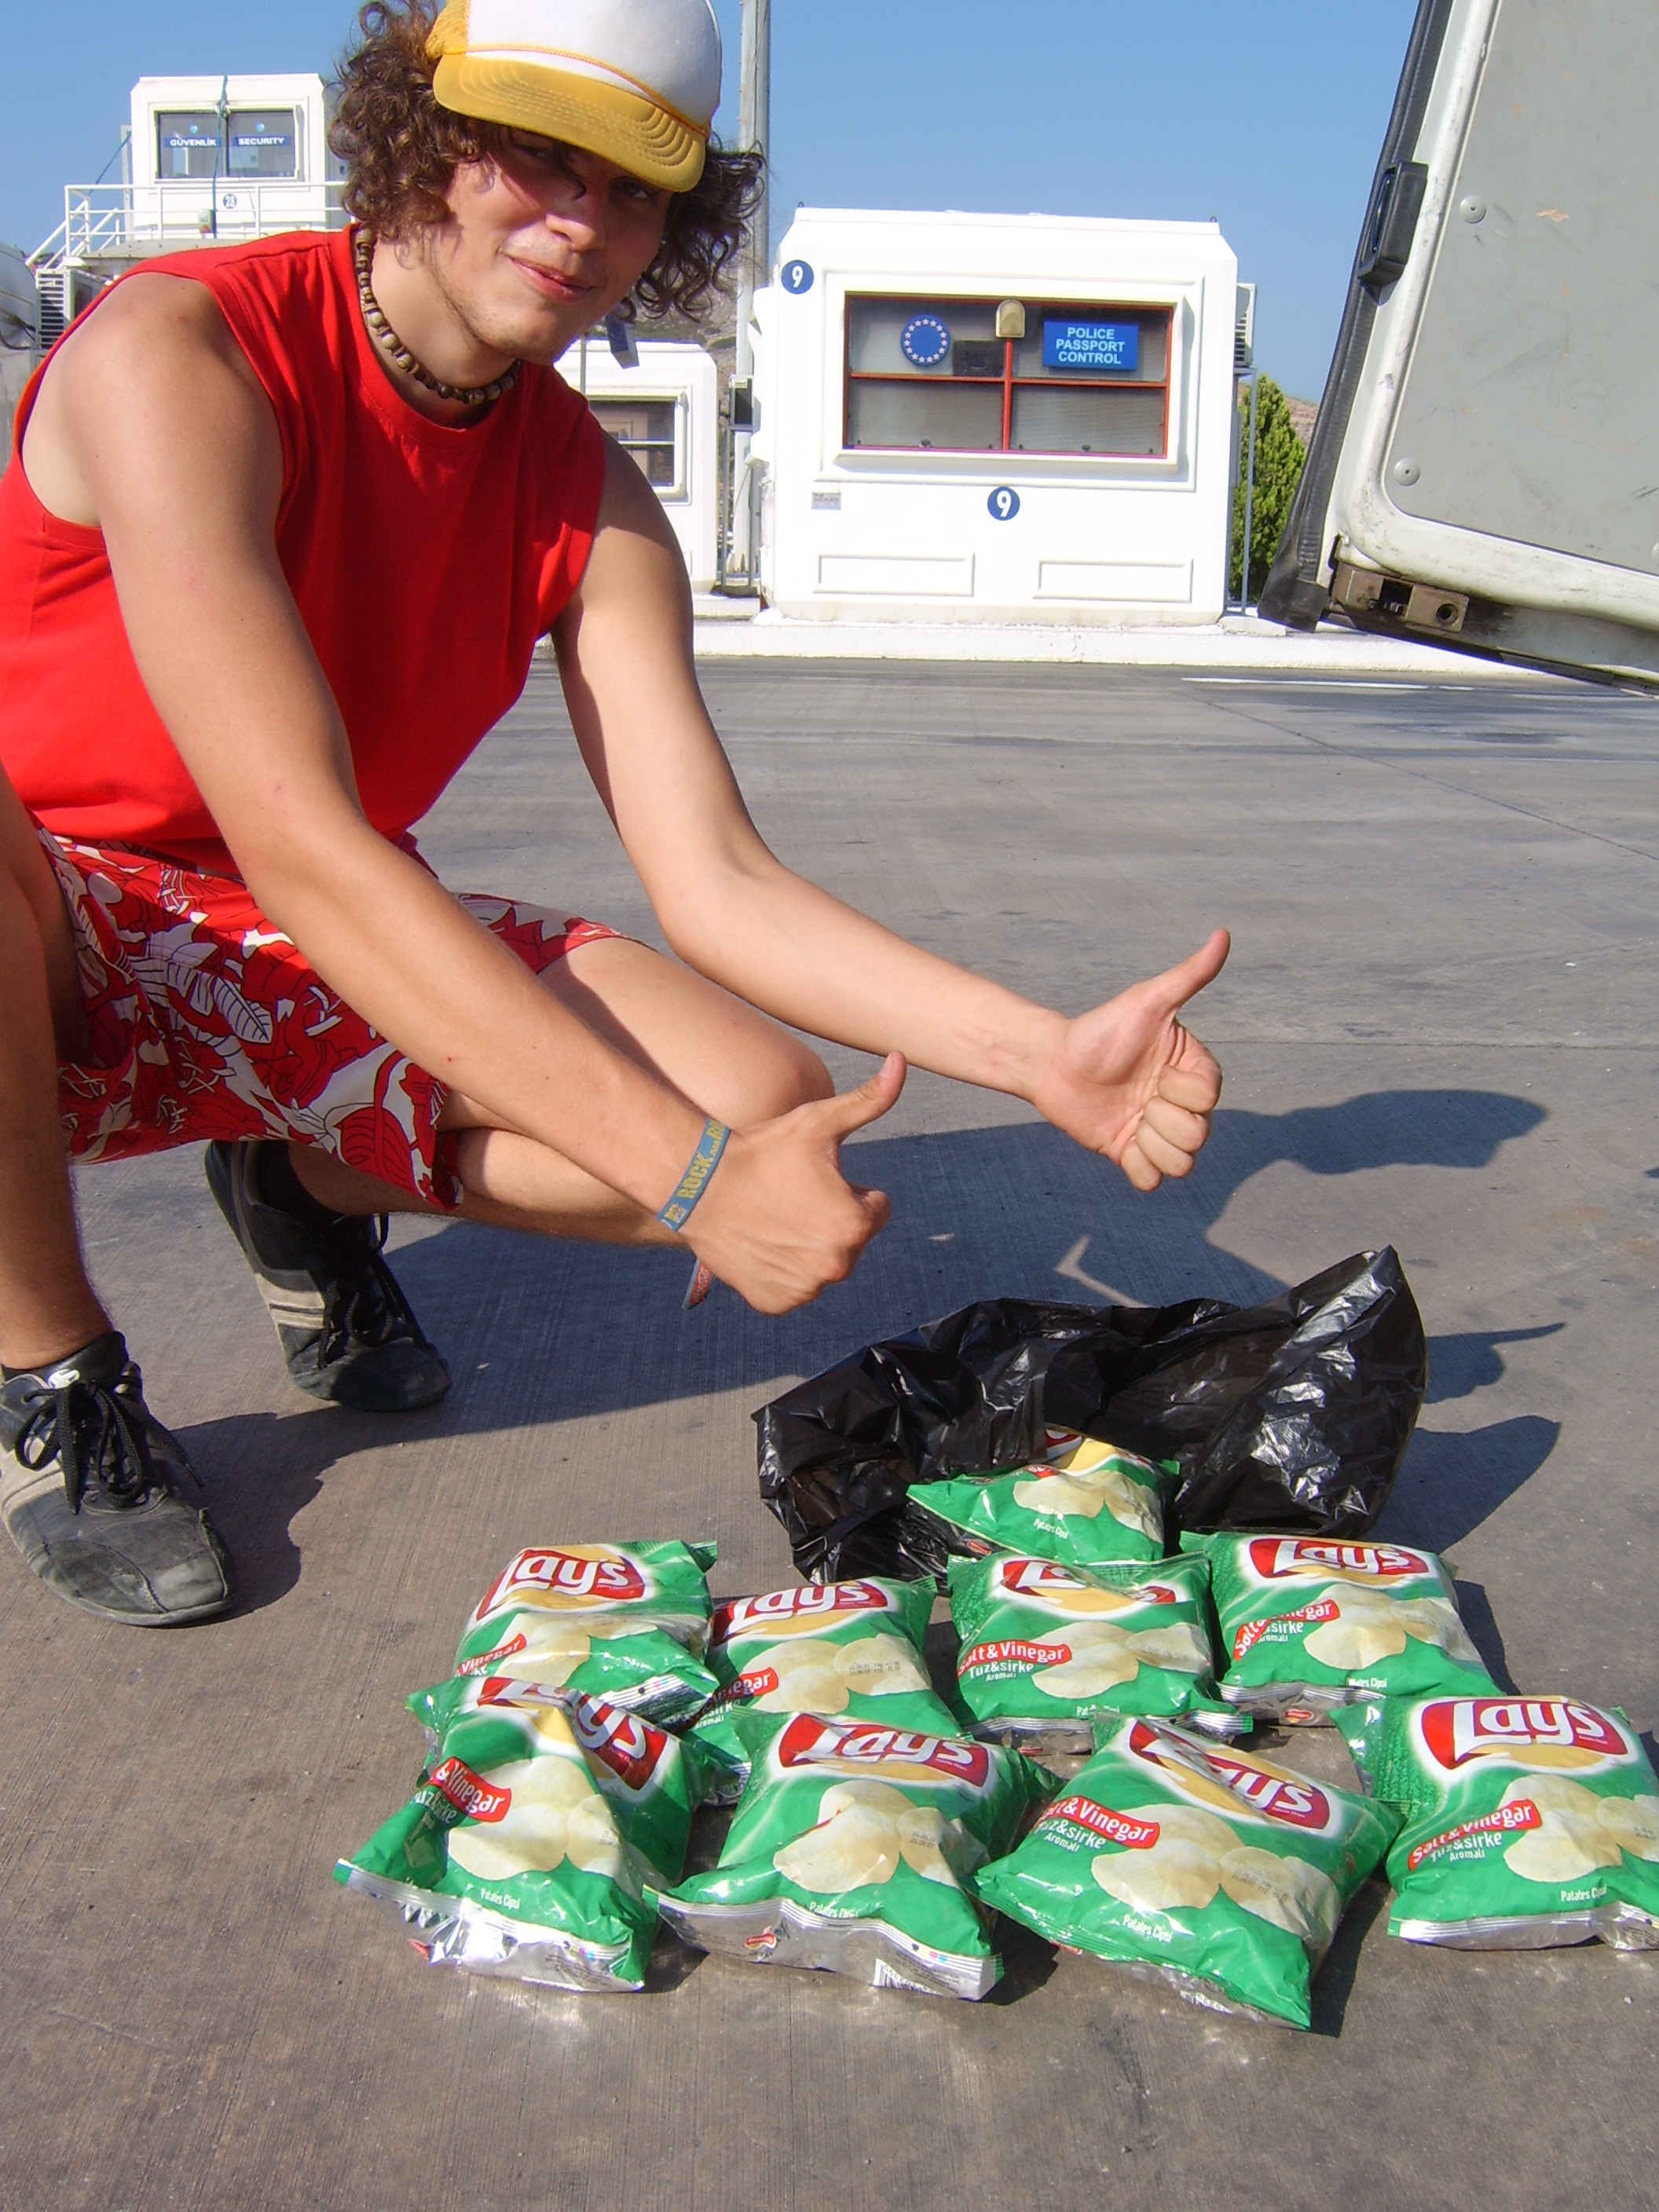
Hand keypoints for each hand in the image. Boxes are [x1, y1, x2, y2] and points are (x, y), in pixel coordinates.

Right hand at [684, 1053, 905, 1311]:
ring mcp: (805, 1290)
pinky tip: (762, 1243)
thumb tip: (901, 1059)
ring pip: (824, 1263)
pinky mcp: (777, 1303)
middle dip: (830, 1219)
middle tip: (791, 1197)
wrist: (698, 1183)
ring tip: (774, 1217)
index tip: (812, 1178)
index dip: (847, 1189)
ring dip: (808, 1244)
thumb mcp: (818, 1122)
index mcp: (856, 1225)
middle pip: (852, 1239)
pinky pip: (795, 1287)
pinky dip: (782, 1270)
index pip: (875, 1207)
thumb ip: (870, 1099)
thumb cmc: (762, 1149)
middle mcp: (837, 1266)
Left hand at [1032, 930, 1229, 1190]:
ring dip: (1151, 1145)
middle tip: (1136, 1099)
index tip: (1156, 1072)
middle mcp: (1180, 1105)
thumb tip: (1224, 934)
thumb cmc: (1101, 1027)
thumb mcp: (1147, 1001)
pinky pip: (1152, 1182)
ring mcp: (1157, 1132)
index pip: (1210, 1100)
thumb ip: (1189, 975)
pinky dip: (1138, 1169)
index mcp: (1193, 1073)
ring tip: (1128, 1121)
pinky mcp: (1131, 1154)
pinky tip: (1120, 1143)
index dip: (1182, 1092)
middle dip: (1163, 1120)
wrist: (1054, 1061)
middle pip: (1199, 1137)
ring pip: (1181, 1165)